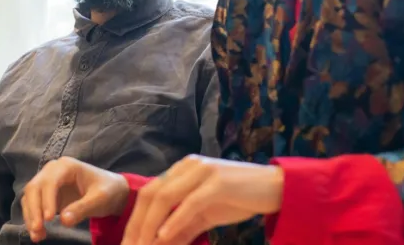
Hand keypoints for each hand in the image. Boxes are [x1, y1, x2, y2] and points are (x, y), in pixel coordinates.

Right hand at [21, 156, 129, 241]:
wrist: (111, 192)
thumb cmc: (108, 191)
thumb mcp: (100, 199)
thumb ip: (83, 208)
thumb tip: (63, 221)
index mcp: (67, 166)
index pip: (50, 182)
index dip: (47, 200)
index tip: (49, 219)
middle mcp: (53, 171)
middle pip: (34, 187)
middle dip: (34, 210)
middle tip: (38, 229)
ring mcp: (48, 182)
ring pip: (30, 197)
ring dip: (31, 217)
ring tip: (38, 236)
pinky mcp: (46, 195)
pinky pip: (34, 206)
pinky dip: (33, 219)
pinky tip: (39, 233)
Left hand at [121, 155, 283, 244]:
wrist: (276, 188)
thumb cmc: (240, 199)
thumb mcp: (205, 216)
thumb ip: (182, 228)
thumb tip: (158, 244)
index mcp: (182, 170)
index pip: (149, 193)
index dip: (135, 220)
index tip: (127, 244)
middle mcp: (188, 166)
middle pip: (151, 194)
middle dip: (137, 224)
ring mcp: (203, 171)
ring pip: (166, 197)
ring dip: (150, 225)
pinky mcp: (218, 181)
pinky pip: (190, 202)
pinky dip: (175, 220)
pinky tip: (164, 236)